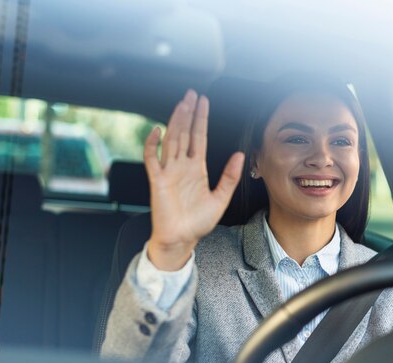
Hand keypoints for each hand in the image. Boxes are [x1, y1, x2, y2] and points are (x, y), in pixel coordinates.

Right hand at [144, 89, 244, 270]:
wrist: (182, 239)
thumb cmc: (197, 222)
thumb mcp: (220, 198)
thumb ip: (229, 176)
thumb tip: (239, 155)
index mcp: (196, 169)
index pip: (198, 138)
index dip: (201, 120)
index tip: (203, 103)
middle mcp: (181, 167)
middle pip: (184, 133)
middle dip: (188, 114)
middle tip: (191, 94)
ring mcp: (168, 172)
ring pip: (171, 140)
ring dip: (176, 122)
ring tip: (182, 104)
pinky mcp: (157, 181)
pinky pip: (152, 159)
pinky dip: (153, 145)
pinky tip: (158, 131)